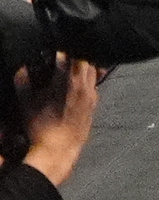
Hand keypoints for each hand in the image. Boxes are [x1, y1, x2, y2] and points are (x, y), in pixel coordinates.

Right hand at [25, 59, 99, 188]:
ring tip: (74, 66)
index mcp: (67, 81)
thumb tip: (21, 70)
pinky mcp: (95, 103)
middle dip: (77, 56)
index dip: (64, 52)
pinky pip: (95, 84)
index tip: (58, 50)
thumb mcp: (27, 105)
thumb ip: (23, 84)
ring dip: (85, 66)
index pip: (70, 57)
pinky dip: (89, 79)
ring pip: (93, 71)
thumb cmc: (41, 127)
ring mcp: (92, 94)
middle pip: (86, 60)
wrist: (59, 149)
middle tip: (68, 56)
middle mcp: (83, 85)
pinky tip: (80, 83)